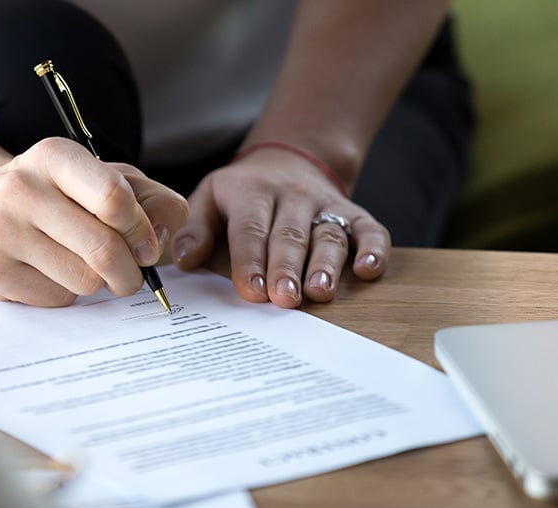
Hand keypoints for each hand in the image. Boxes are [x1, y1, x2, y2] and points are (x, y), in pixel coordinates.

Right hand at [0, 138, 188, 306]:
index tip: (147, 246)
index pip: (113, 197)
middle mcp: (22, 189)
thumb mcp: (94, 176)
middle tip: (131, 274)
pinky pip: (55, 299)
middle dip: (130, 271)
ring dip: (95, 282)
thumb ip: (145, 194)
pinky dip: (65, 293)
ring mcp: (0, 232)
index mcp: (54, 157)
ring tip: (79, 264)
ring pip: (83, 281)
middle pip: (103, 249)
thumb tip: (174, 222)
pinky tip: (49, 272)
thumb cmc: (48, 192)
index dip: (141, 229)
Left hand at [170, 147, 389, 306]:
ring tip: (320, 292)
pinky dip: (374, 248)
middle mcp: (291, 196)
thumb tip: (184, 259)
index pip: (249, 229)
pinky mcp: (353, 214)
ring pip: (329, 235)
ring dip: (326, 265)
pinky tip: (369, 270)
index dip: (249, 260)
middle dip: (286, 268)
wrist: (287, 159)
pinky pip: (369, 229)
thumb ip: (195, 228)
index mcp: (251, 192)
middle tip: (284, 298)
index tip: (249, 290)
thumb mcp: (209, 197)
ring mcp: (325, 204)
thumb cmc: (241, 193)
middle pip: (289, 235)